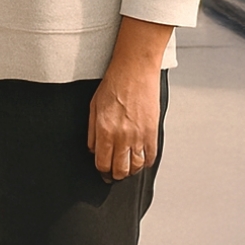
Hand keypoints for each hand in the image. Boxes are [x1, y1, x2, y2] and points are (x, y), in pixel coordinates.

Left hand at [86, 17, 172, 180]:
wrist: (134, 70)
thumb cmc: (114, 84)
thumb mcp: (93, 106)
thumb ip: (92, 132)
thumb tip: (93, 150)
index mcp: (105, 130)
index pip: (102, 163)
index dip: (102, 171)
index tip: (103, 172)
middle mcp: (122, 136)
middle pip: (120, 170)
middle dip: (116, 174)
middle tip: (115, 172)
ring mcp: (139, 135)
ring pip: (135, 167)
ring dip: (131, 170)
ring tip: (127, 165)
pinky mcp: (152, 132)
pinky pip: (150, 157)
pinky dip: (145, 162)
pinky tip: (141, 158)